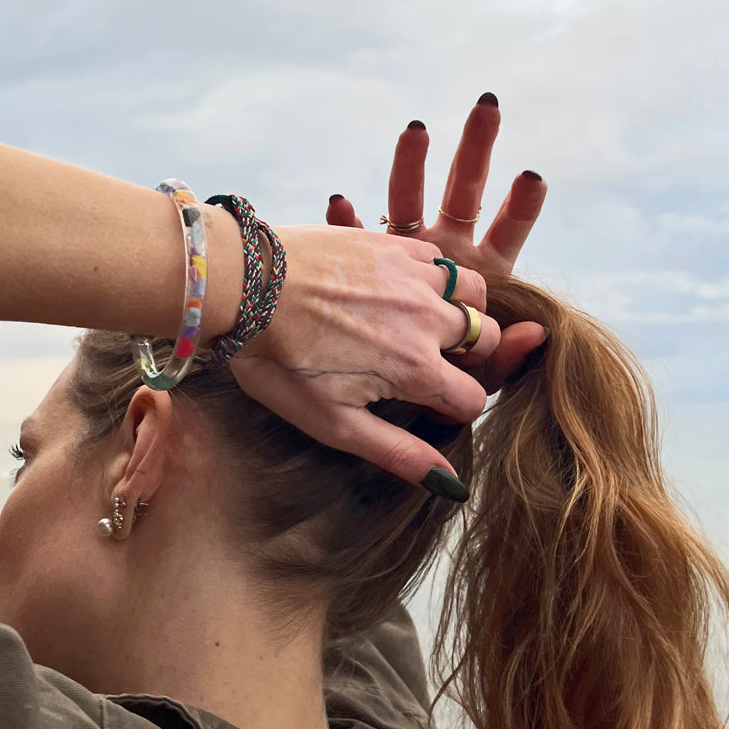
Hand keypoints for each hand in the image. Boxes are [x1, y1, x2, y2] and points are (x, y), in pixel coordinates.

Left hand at [231, 225, 498, 497]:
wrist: (243, 288)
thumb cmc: (280, 361)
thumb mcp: (334, 423)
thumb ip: (397, 451)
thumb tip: (450, 484)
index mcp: (417, 369)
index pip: (473, 399)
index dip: (452, 411)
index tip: (424, 408)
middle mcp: (427, 319)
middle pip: (485, 342)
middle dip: (467, 359)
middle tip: (427, 363)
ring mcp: (414, 276)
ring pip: (474, 293)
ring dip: (462, 311)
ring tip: (426, 323)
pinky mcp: (393, 244)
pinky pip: (440, 258)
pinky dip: (435, 275)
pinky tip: (403, 289)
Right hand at [326, 94, 547, 392]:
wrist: (387, 399)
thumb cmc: (441, 391)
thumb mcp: (477, 377)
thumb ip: (508, 359)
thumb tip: (540, 333)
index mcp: (481, 277)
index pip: (507, 232)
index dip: (521, 205)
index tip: (532, 174)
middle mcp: (444, 259)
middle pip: (464, 195)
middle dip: (475, 151)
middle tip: (486, 106)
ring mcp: (404, 259)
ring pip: (406, 201)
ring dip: (410, 164)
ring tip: (415, 128)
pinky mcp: (364, 268)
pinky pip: (355, 241)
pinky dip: (348, 221)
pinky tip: (340, 203)